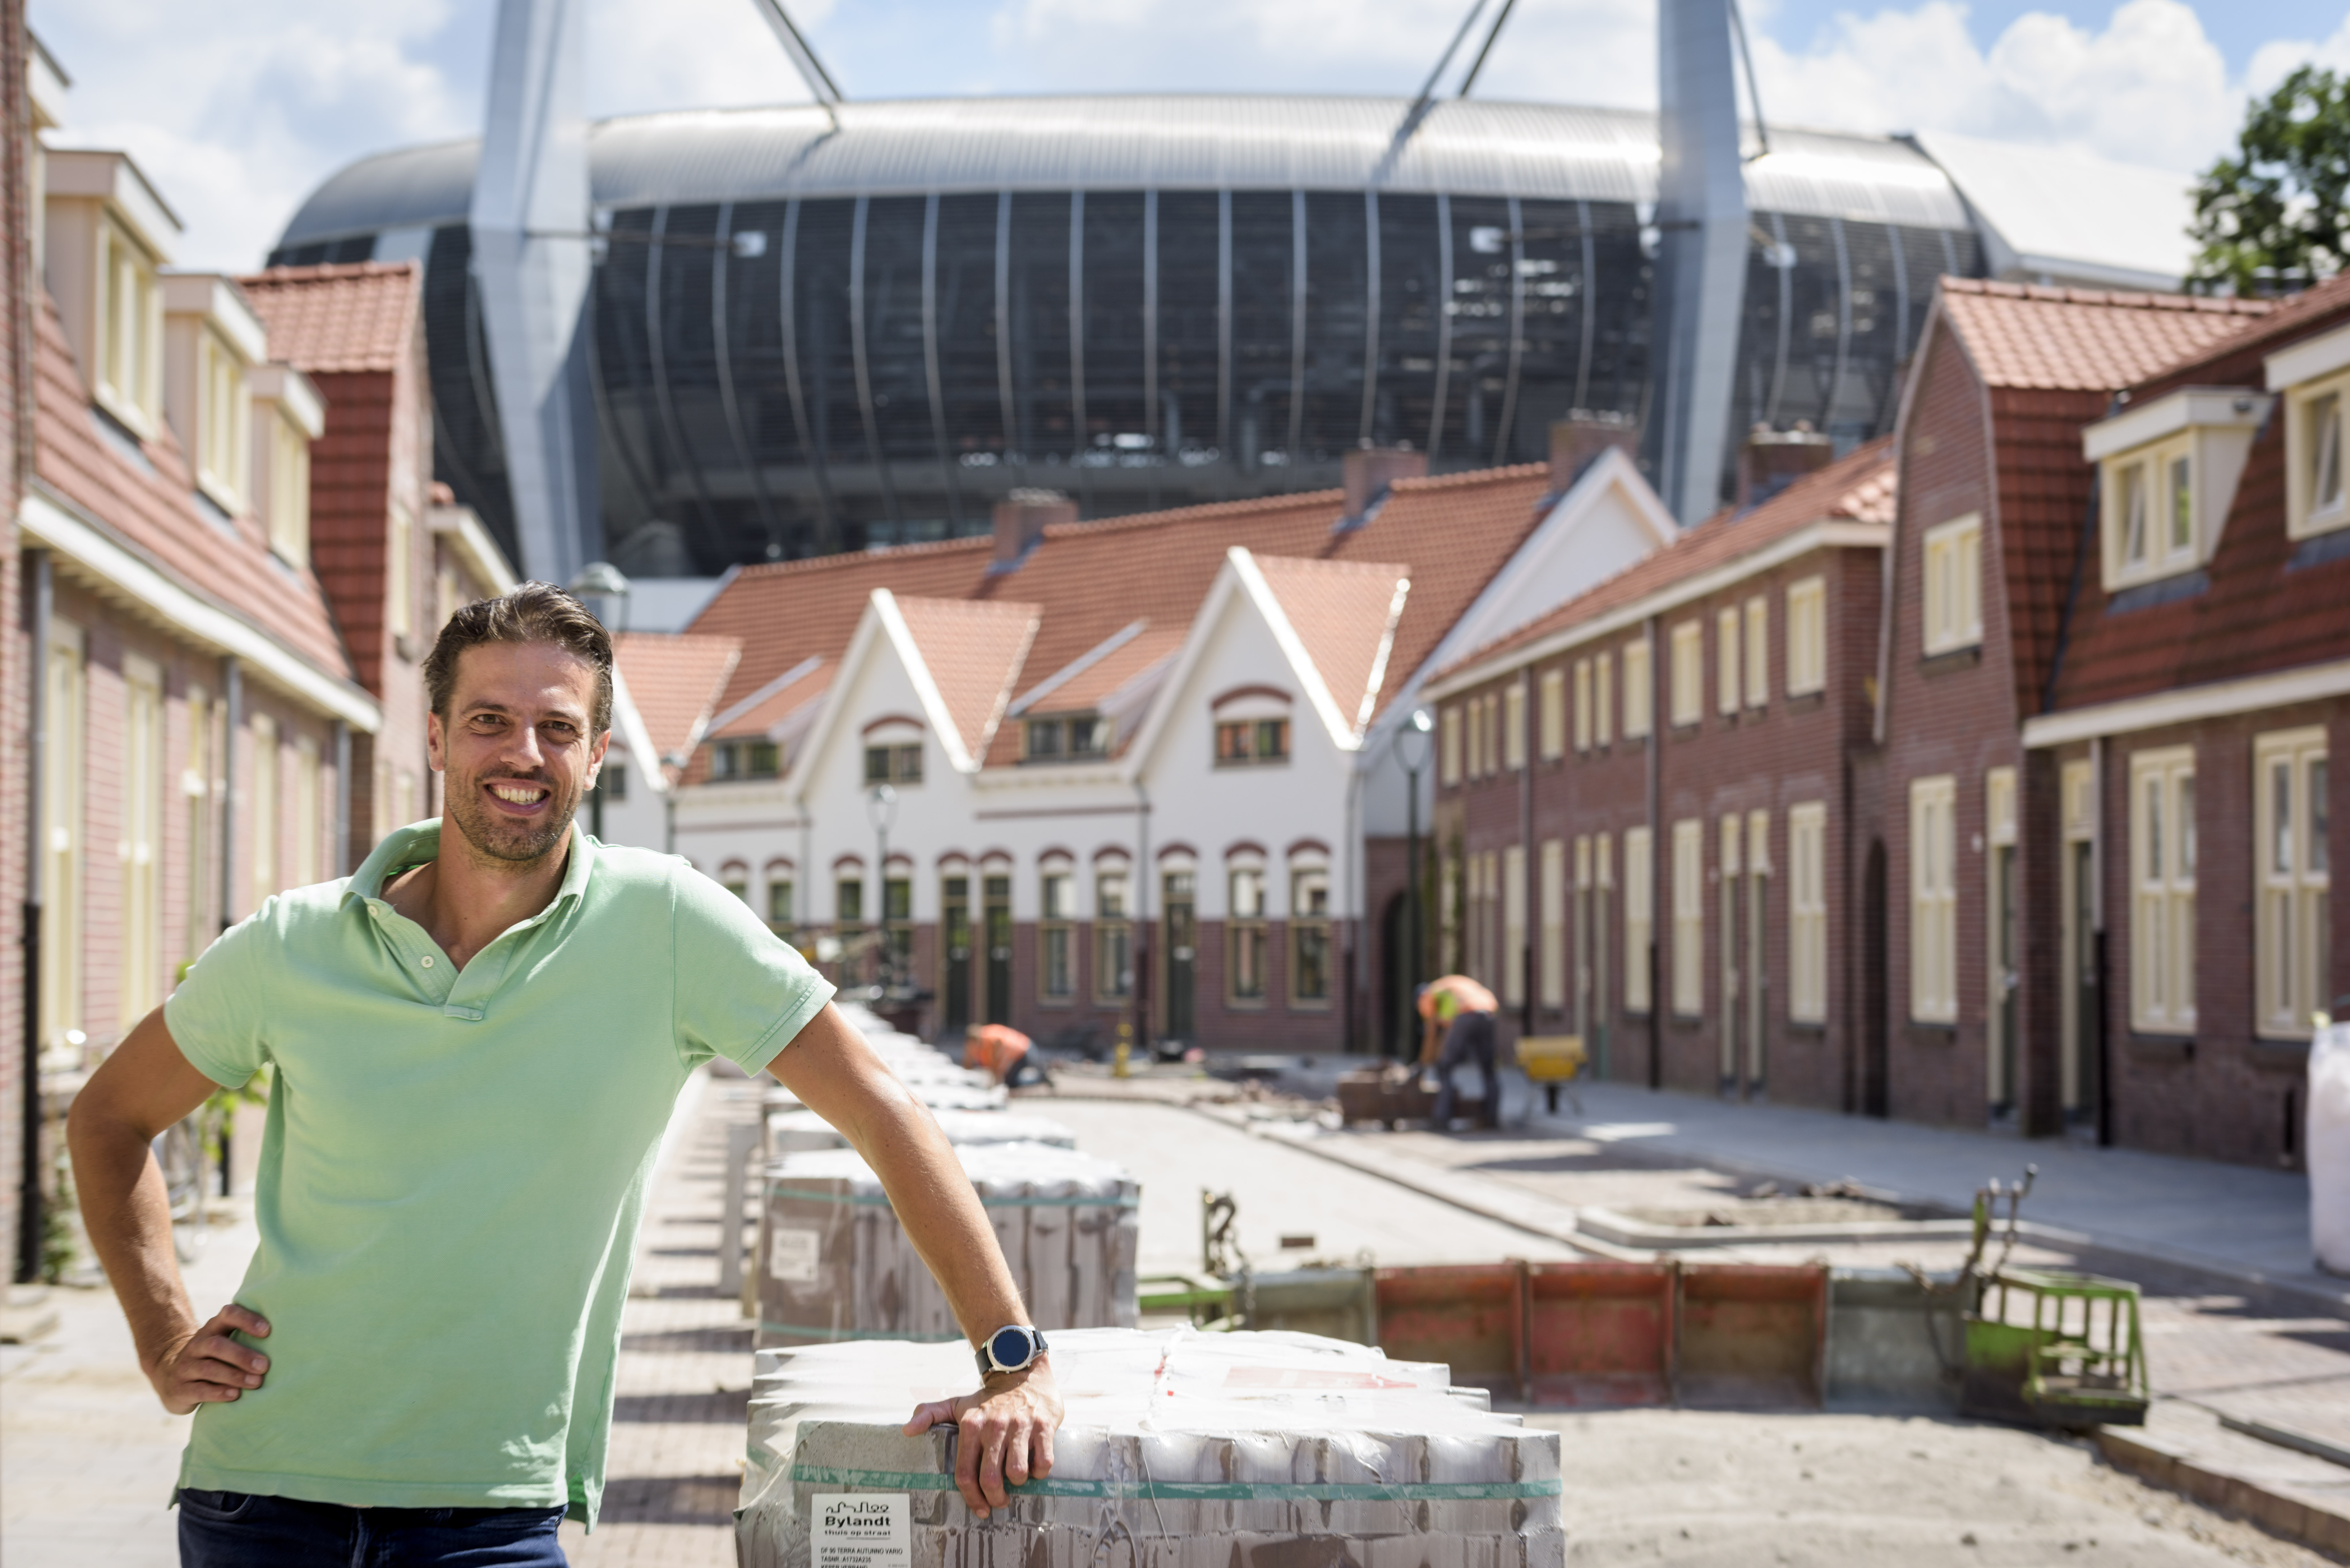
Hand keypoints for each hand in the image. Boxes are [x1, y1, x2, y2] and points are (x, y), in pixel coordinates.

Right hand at [148, 1303, 269, 1414]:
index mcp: (212, 1329)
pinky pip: (199, 1390)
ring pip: (209, 1368)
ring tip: (256, 1382)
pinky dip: (218, 1392)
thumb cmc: (214, 1358)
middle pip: (217, 1345)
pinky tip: (235, 1395)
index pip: (227, 1314)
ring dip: (235, 1375)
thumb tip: (290, 1340)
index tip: (268, 1331)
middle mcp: (196, 1345)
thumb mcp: (225, 1343)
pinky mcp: (180, 1389)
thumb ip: (247, 1338)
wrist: (170, 1376)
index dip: (246, 1320)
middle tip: (265, 1365)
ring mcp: (185, 1367)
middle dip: (242, 1355)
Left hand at [903, 1357, 1062, 1518]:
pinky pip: (1043, 1462)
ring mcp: (1020, 1426)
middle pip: (990, 1478)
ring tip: (1016, 1480)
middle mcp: (994, 1425)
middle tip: (999, 1501)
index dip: (971, 1497)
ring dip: (1018, 1484)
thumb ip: (930, 1415)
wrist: (1022, 1373)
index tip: (979, 1510)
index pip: (965, 1472)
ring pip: (1017, 1473)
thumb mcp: (957, 1404)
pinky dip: (1040, 1473)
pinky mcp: (1043, 1426)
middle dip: (995, 1498)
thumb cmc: (987, 1400)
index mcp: (971, 1424)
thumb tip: (906, 1431)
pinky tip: (1034, 1467)